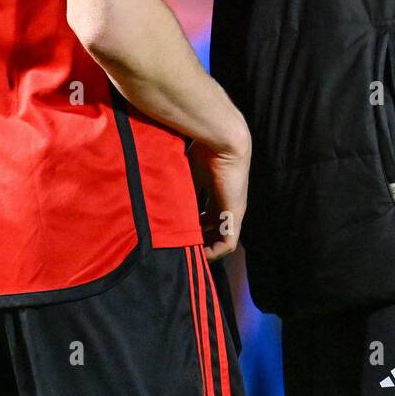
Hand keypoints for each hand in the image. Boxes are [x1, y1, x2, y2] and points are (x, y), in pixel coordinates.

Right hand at [188, 133, 250, 260]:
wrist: (223, 141)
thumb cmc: (204, 150)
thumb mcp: (187, 174)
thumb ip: (179, 189)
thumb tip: (159, 198)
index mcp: (217, 193)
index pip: (205, 217)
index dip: (191, 228)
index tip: (176, 233)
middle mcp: (226, 204)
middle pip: (213, 231)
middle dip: (197, 240)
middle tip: (179, 248)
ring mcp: (233, 211)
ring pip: (220, 240)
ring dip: (204, 249)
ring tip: (187, 254)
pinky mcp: (235, 216)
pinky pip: (227, 244)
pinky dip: (214, 252)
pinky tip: (199, 253)